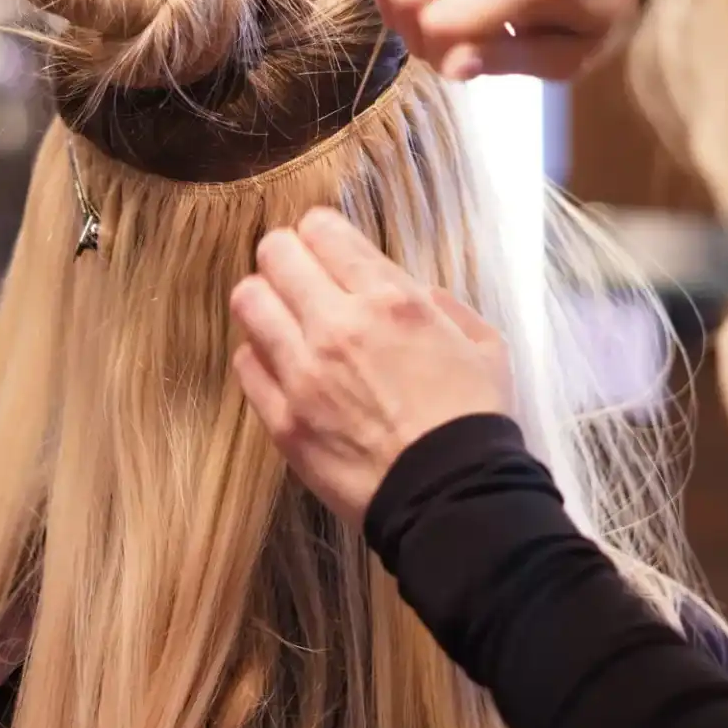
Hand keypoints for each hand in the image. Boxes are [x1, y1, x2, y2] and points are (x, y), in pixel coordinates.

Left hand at [229, 207, 514, 526]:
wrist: (454, 498)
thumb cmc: (474, 421)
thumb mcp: (482, 344)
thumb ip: (442, 305)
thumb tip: (414, 293)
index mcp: (390, 300)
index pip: (321, 229)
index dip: (322, 233)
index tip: (327, 247)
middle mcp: (338, 326)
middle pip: (274, 253)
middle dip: (287, 256)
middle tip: (301, 276)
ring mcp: (302, 375)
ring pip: (248, 301)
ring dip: (265, 300)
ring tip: (285, 318)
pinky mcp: (282, 421)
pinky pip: (245, 364)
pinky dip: (259, 356)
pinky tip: (282, 366)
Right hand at [367, 0, 638, 80]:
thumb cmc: (594, 10)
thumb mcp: (570, 56)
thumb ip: (511, 62)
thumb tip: (452, 66)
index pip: (442, 23)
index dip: (438, 58)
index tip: (460, 66)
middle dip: (414, 34)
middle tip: (445, 46)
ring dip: (395, 2)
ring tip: (429, 18)